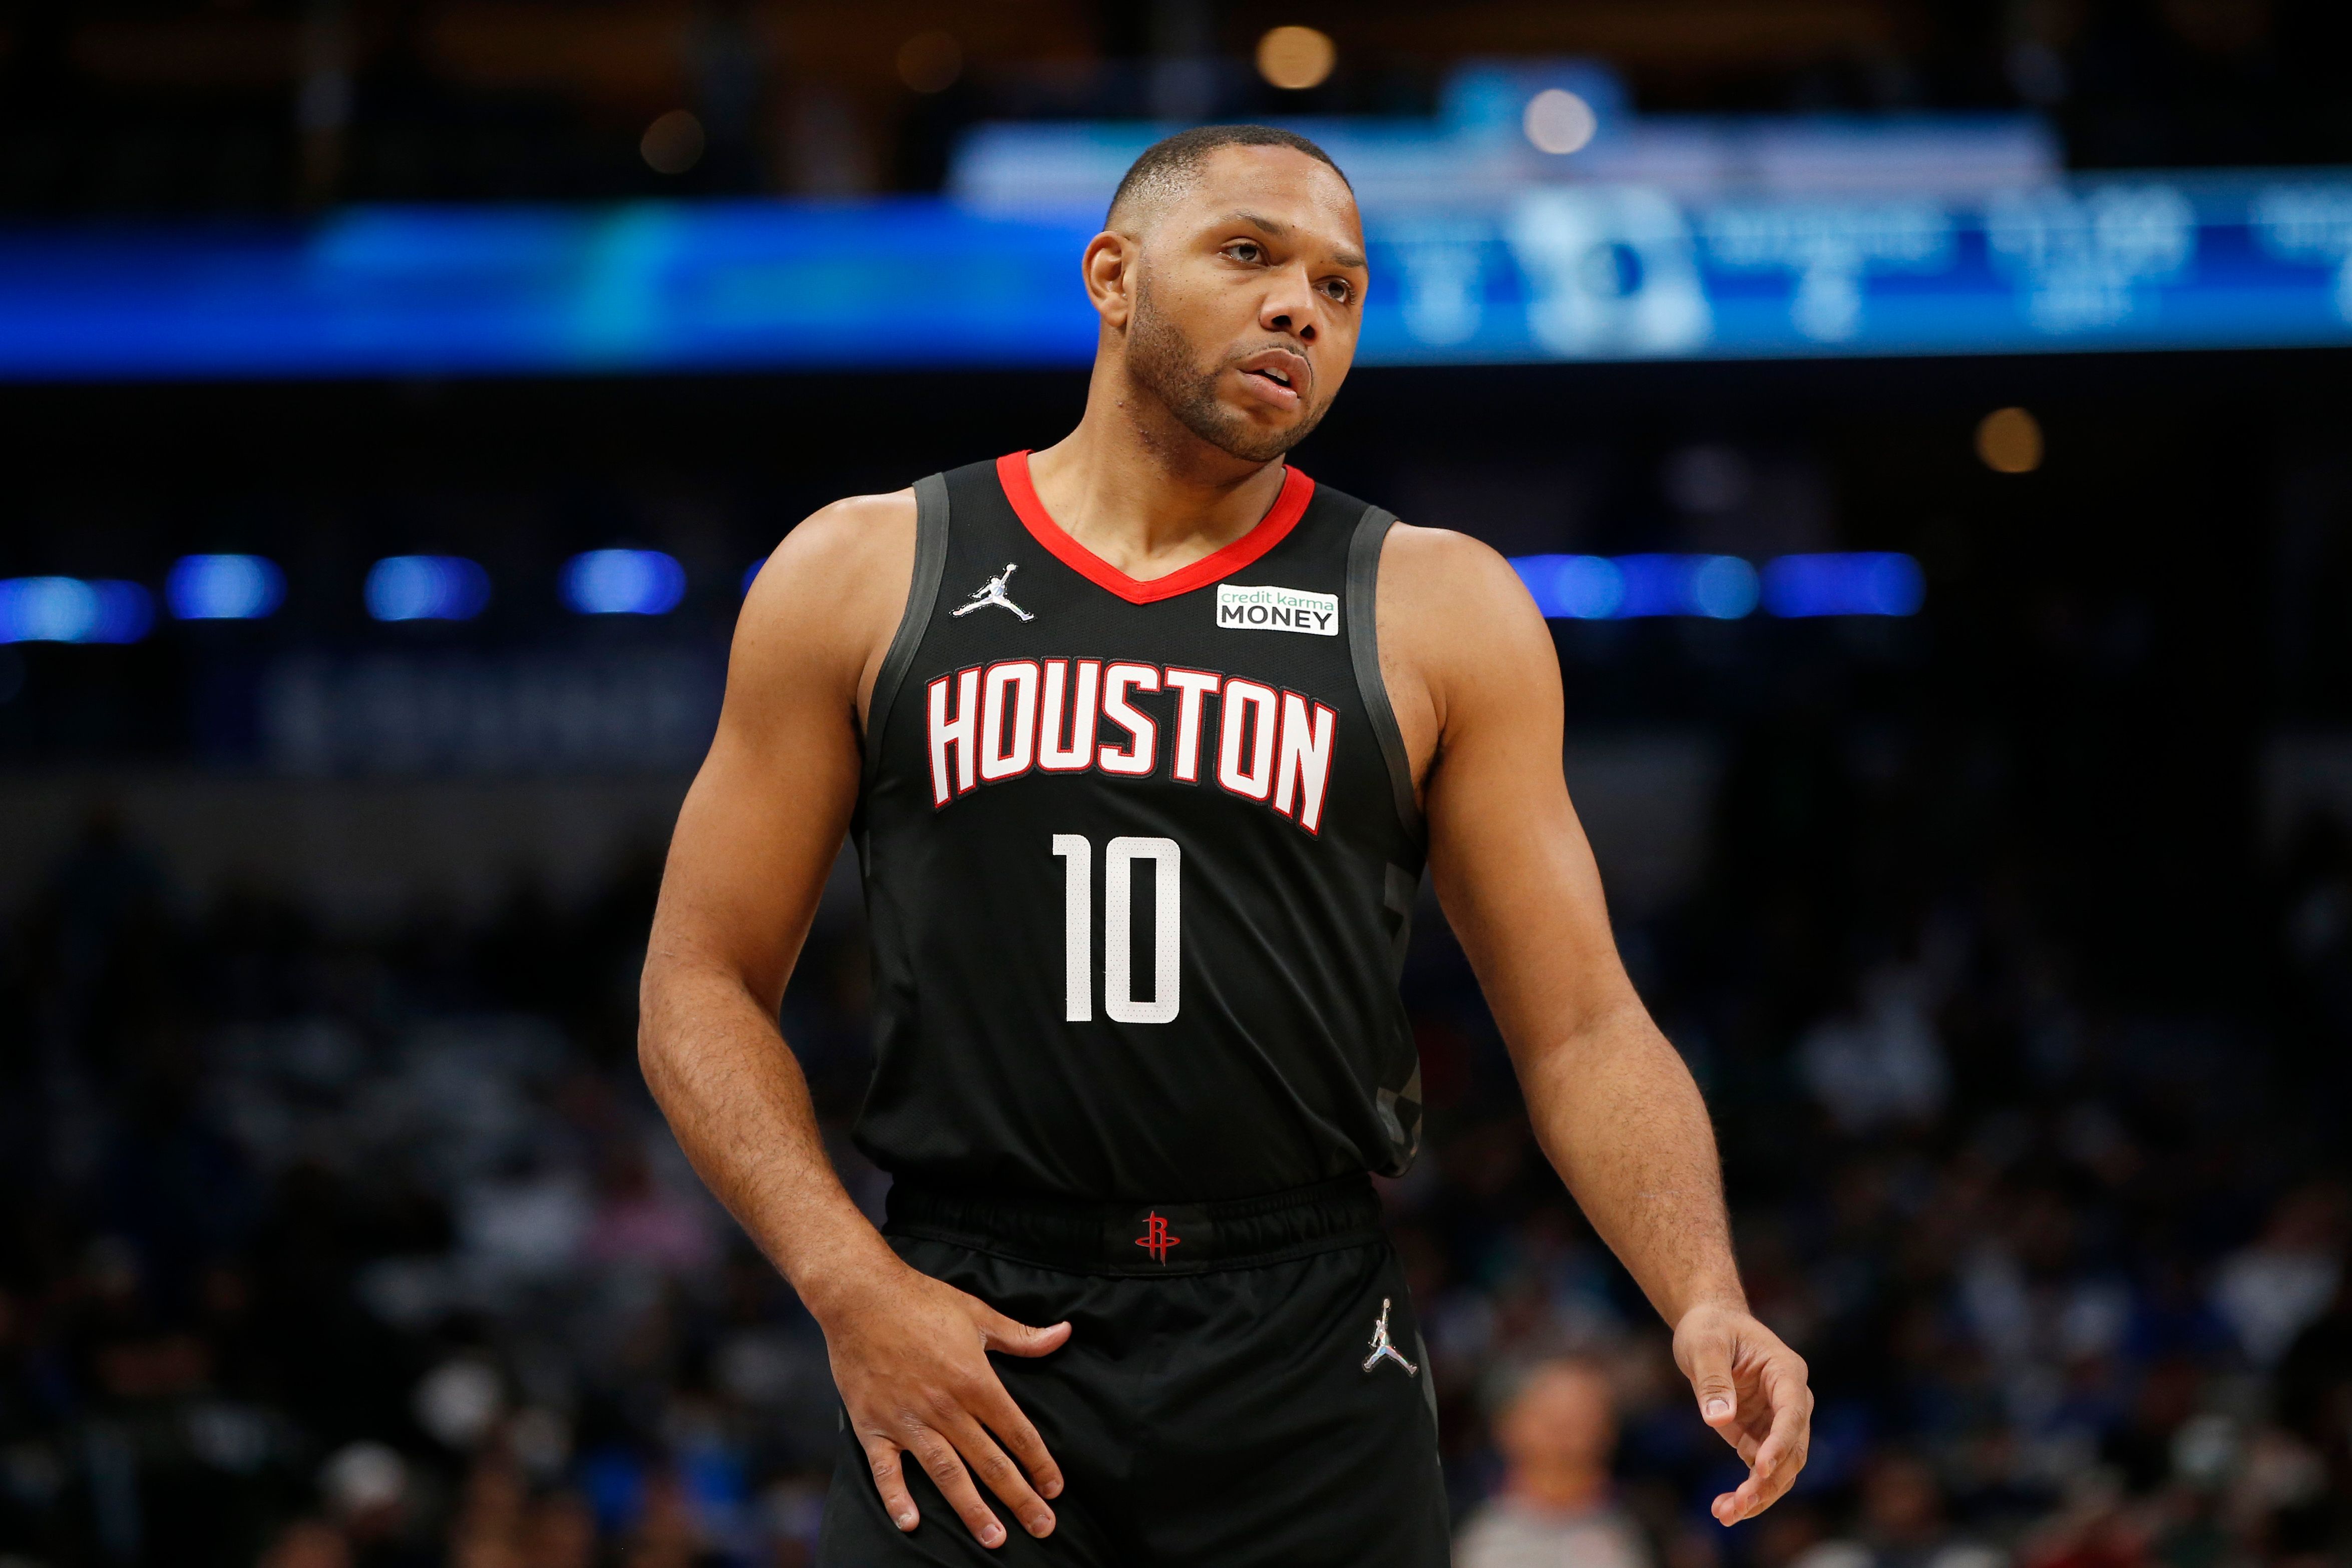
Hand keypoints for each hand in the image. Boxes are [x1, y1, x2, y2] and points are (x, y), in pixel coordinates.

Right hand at [820, 1260, 1071, 1547]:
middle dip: (1019, 1497)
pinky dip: (896, 1498)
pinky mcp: (872, 1425)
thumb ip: (1022, 1337)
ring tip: (994, 1539)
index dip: (1039, 1462)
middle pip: (989, 1461)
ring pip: (946, 1473)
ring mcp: (907, 1420)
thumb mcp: (977, 1314)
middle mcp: (944, 1407)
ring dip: (972, 1509)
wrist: (859, 1295)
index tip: (1055, 1489)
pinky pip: (885, 1470)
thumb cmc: (921, 1301)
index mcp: (974, 1380)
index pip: (1017, 1431)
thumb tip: (1063, 1334)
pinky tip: (911, 1525)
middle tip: (1042, 1528)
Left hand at [1672, 1299, 1812, 1524]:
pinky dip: (1748, 1491)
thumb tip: (1719, 1422)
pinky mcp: (1760, 1435)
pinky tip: (1724, 1508)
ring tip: (1726, 1514)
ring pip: (1781, 1469)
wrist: (1709, 1324)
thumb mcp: (1704, 1344)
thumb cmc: (1710, 1327)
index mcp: (1786, 1373)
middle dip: (1768, 1481)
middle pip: (1792, 1450)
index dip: (1779, 1444)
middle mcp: (1791, 1401)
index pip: (1792, 1414)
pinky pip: (1761, 1470)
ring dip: (1759, 1494)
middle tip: (1738, 1506)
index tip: (1759, 1468)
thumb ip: (1713, 1380)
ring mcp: (1778, 1422)